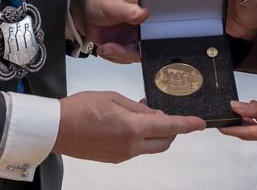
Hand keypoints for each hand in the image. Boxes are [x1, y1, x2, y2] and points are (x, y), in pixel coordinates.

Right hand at [54, 91, 204, 162]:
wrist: (56, 129)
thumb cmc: (80, 109)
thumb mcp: (113, 98)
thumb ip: (137, 108)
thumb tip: (153, 114)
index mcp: (132, 128)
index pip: (169, 126)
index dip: (187, 125)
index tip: (200, 123)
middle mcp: (131, 145)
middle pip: (164, 142)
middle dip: (172, 130)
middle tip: (165, 114)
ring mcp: (122, 154)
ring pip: (150, 147)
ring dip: (154, 133)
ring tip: (141, 114)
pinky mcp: (114, 158)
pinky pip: (135, 149)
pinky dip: (139, 138)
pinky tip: (128, 124)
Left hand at [72, 0, 146, 62]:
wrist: (82, 11)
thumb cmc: (98, 1)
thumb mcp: (113, 5)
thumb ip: (129, 11)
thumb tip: (144, 14)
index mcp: (145, 13)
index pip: (157, 30)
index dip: (150, 41)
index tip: (135, 43)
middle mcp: (141, 27)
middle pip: (146, 48)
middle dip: (128, 52)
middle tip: (112, 48)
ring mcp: (132, 38)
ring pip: (133, 56)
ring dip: (117, 55)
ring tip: (105, 46)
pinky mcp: (122, 46)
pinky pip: (122, 58)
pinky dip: (112, 56)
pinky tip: (104, 47)